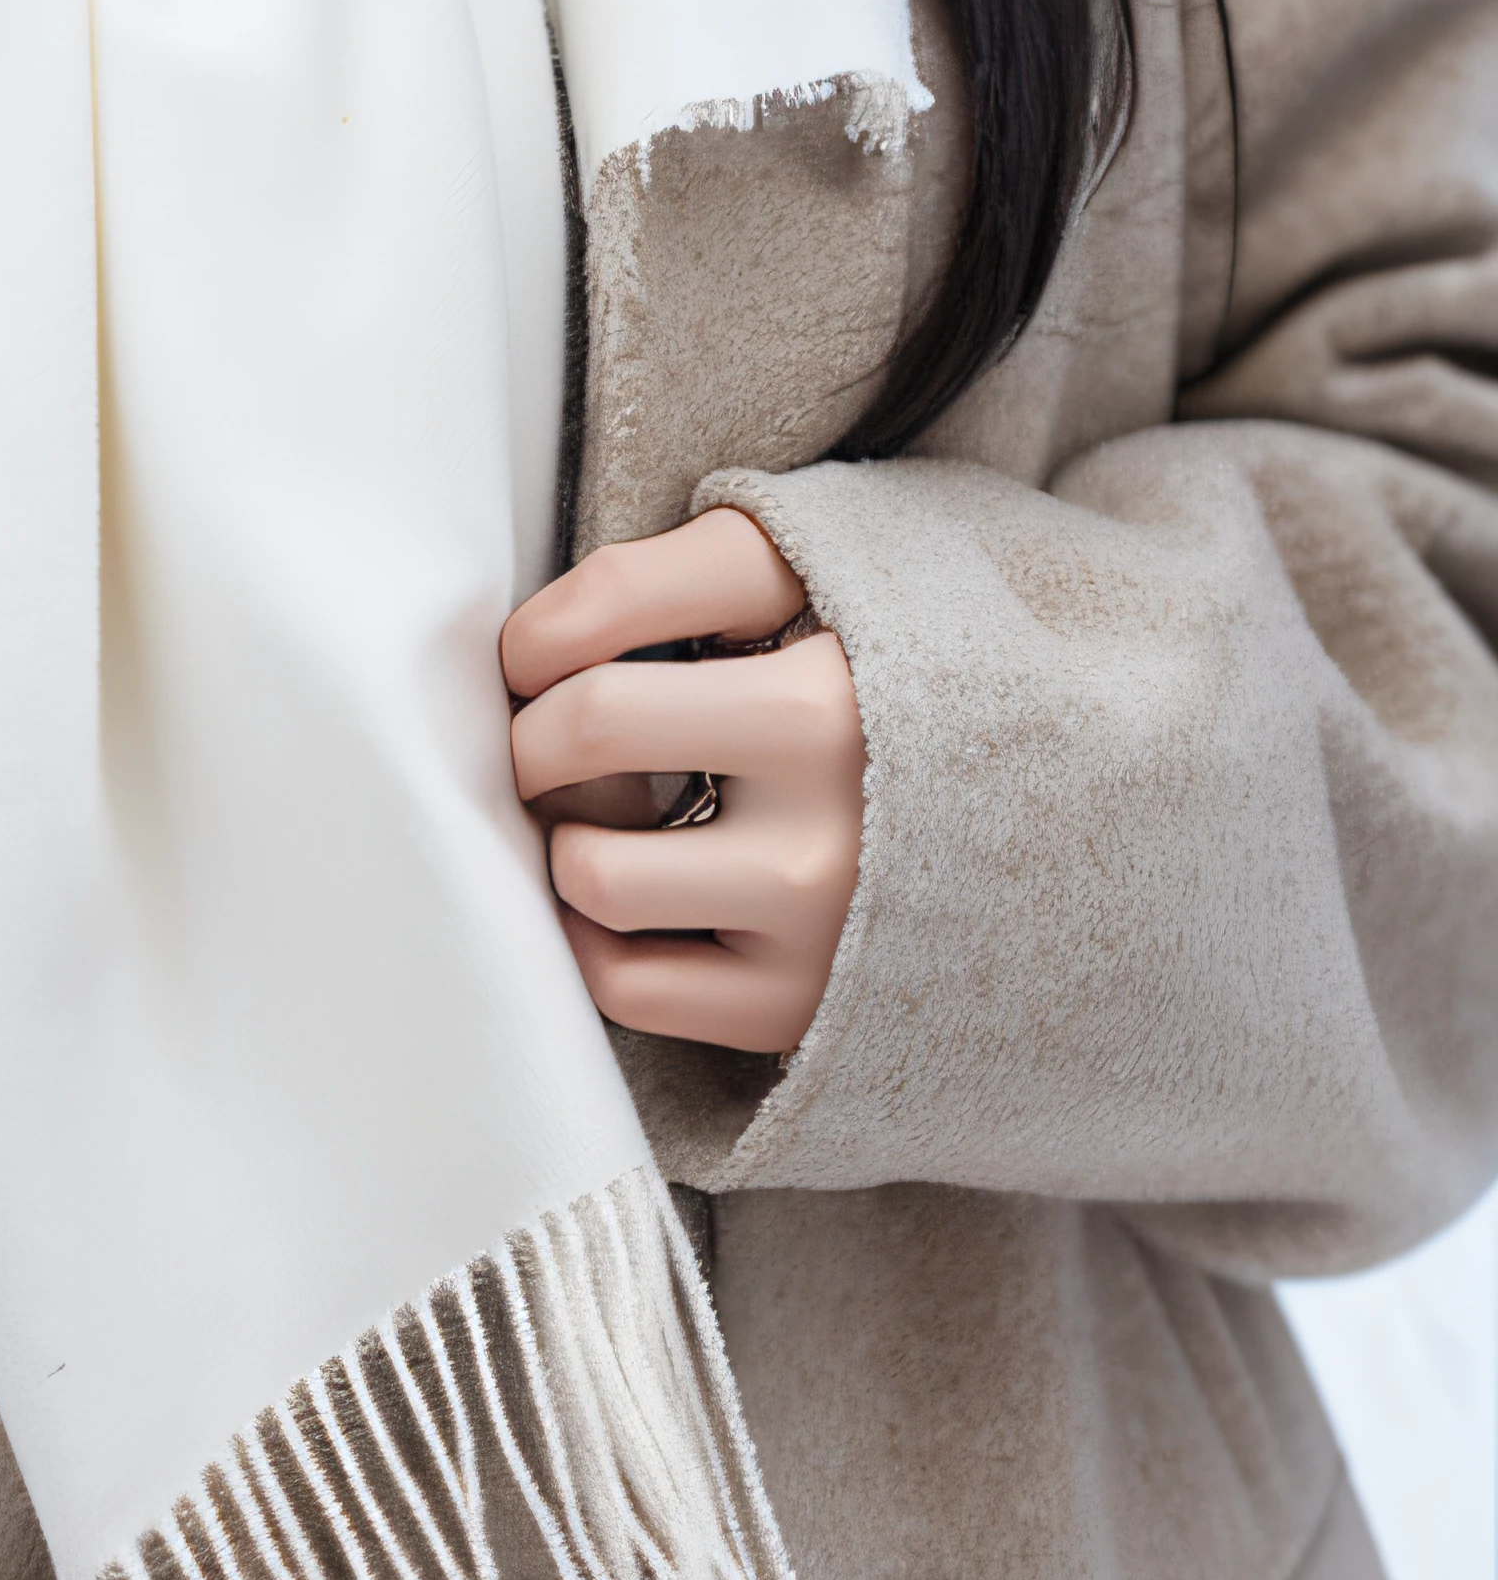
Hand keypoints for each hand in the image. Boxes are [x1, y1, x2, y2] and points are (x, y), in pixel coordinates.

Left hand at [501, 508, 863, 1056]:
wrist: (1051, 805)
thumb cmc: (885, 660)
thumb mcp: (801, 571)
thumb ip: (655, 577)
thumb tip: (527, 648)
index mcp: (823, 704)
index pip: (597, 655)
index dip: (530, 651)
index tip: (542, 654)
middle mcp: (825, 829)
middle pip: (573, 755)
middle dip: (534, 735)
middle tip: (565, 728)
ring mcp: (812, 932)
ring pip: (591, 879)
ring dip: (568, 835)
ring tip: (617, 807)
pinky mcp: (797, 1009)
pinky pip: (627, 986)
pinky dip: (595, 932)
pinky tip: (636, 887)